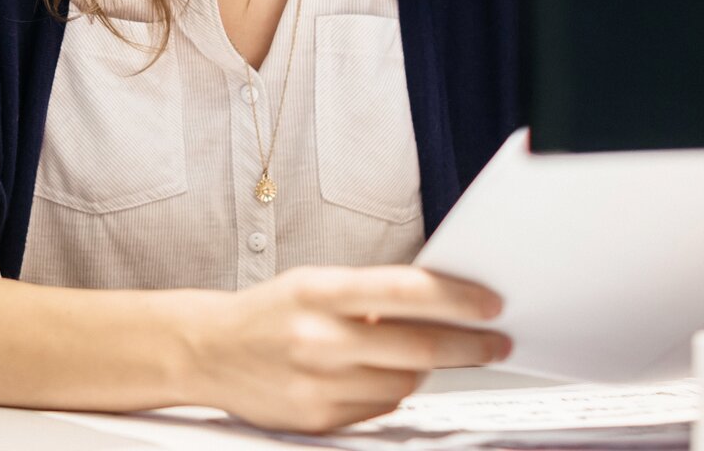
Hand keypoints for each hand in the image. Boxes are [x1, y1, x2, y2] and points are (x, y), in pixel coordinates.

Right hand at [183, 265, 508, 432]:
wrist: (208, 351)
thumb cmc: (269, 313)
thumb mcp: (312, 284)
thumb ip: (367, 295)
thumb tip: (439, 303)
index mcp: (318, 292)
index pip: (404, 291)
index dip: (457, 299)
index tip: (490, 304)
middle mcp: (318, 338)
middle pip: (418, 346)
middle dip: (468, 345)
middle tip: (496, 343)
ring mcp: (318, 383)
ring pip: (404, 382)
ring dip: (425, 369)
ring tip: (423, 355)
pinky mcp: (318, 418)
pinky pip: (379, 407)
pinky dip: (390, 391)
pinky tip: (377, 376)